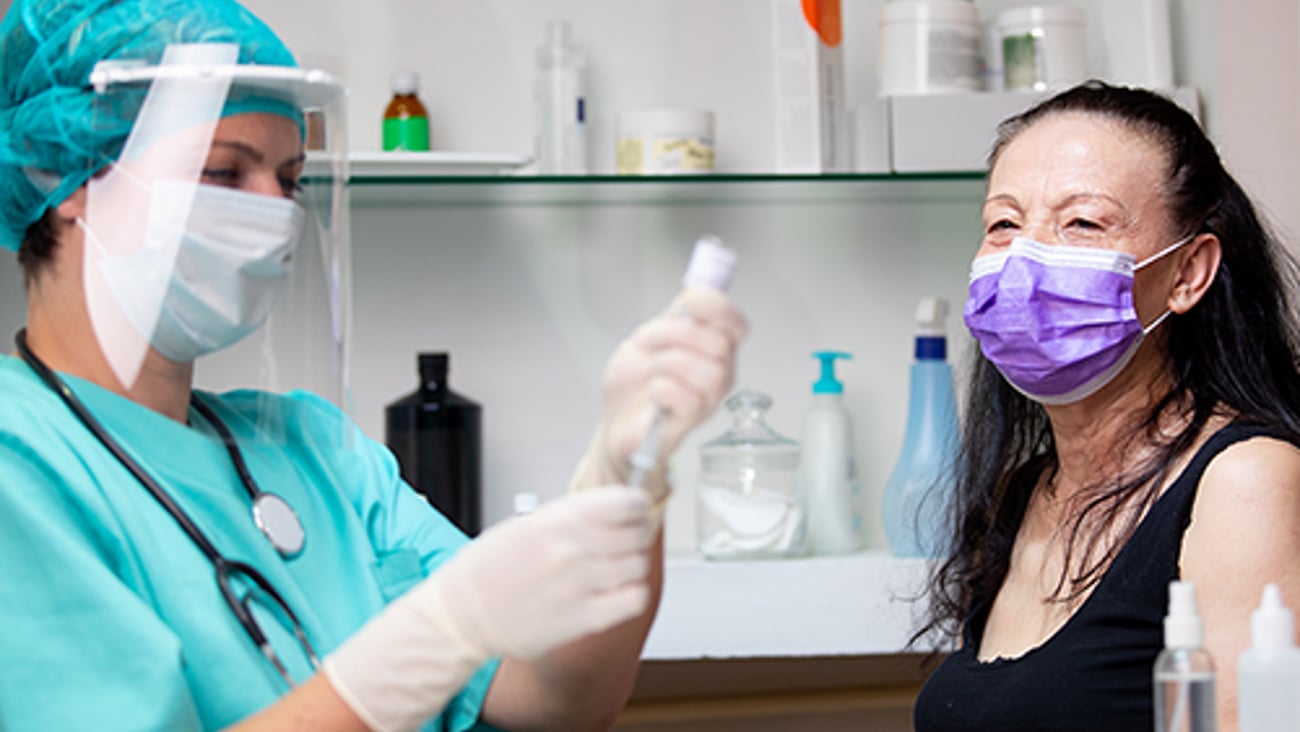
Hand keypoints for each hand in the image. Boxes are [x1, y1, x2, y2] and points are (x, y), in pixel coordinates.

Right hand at [435, 486, 654, 658]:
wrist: (461, 617)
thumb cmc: (486, 572)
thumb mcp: (524, 525)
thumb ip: (570, 516)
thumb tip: (614, 507)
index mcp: (554, 521)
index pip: (623, 502)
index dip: (637, 506)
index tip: (637, 510)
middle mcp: (569, 550)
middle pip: (636, 534)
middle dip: (636, 535)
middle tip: (626, 540)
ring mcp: (577, 585)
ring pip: (637, 566)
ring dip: (631, 567)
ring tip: (612, 570)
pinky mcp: (582, 619)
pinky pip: (632, 600)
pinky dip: (630, 595)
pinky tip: (614, 593)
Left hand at [580, 287, 747, 499]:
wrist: (616, 422)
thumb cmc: (635, 383)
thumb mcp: (647, 339)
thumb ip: (673, 319)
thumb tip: (694, 294)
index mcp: (713, 348)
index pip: (736, 323)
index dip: (718, 307)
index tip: (689, 301)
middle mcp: (720, 373)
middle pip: (719, 343)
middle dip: (677, 334)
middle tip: (653, 345)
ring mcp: (709, 399)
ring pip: (708, 371)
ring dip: (668, 363)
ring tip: (654, 372)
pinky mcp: (691, 422)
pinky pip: (686, 397)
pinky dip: (661, 388)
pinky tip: (654, 393)